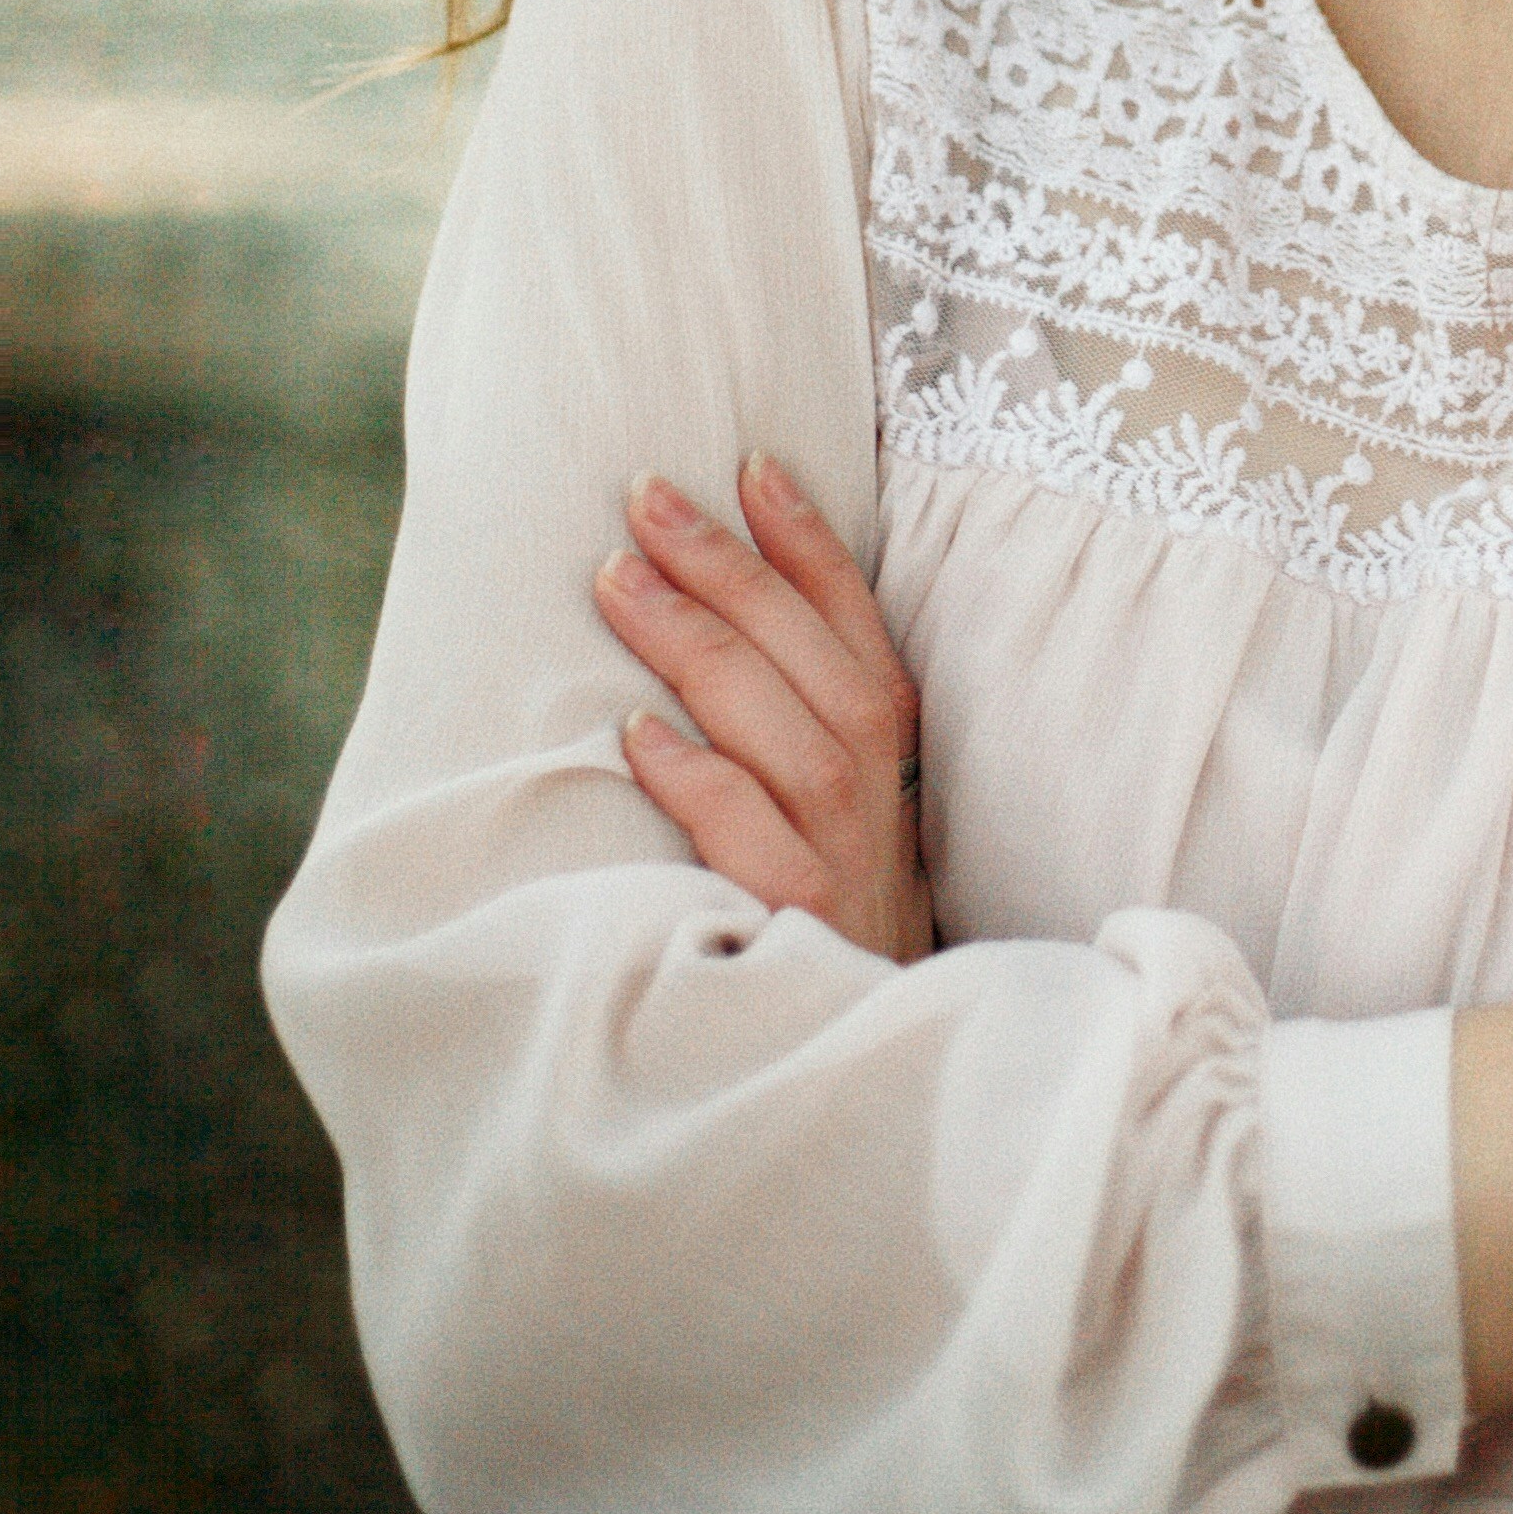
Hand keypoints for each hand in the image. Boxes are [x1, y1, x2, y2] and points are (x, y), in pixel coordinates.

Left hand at [597, 455, 934, 966]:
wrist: (882, 1050)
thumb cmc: (838, 909)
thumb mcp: (845, 805)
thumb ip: (800, 717)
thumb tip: (713, 612)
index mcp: (894, 747)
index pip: (853, 620)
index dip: (806, 540)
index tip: (748, 463)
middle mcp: (880, 789)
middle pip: (808, 655)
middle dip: (728, 567)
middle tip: (645, 499)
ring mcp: (845, 853)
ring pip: (781, 730)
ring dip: (699, 644)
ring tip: (618, 580)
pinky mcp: (801, 918)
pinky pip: (748, 833)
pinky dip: (697, 777)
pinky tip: (635, 732)